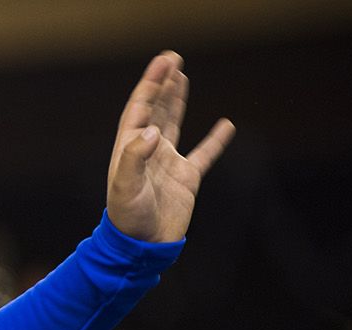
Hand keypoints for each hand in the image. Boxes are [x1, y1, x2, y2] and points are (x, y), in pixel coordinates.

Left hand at [106, 51, 234, 242]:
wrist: (142, 247)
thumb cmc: (128, 218)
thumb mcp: (125, 187)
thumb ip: (135, 157)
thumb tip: (152, 129)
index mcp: (130, 150)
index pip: (140, 109)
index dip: (150, 86)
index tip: (163, 65)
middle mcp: (148, 152)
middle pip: (156, 111)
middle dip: (162, 86)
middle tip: (172, 60)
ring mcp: (167, 164)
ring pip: (173, 125)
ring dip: (177, 101)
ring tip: (181, 77)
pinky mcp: (185, 179)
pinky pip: (204, 155)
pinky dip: (215, 140)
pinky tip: (226, 125)